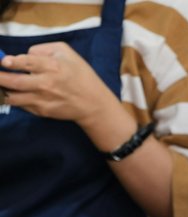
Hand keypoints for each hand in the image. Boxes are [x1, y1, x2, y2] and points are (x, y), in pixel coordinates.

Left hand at [0, 42, 116, 123]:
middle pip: (14, 81)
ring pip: (13, 97)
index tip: (4, 61)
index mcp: (53, 67)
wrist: (93, 104)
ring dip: (2, 91)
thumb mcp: (67, 53)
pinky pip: (22, 105)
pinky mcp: (42, 111)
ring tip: (0, 86)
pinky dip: (14, 99)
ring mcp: (43, 99)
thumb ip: (44, 49)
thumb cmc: (81, 76)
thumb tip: (26, 55)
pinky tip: (10, 94)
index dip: (10, 62)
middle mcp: (46, 84)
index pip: (25, 62)